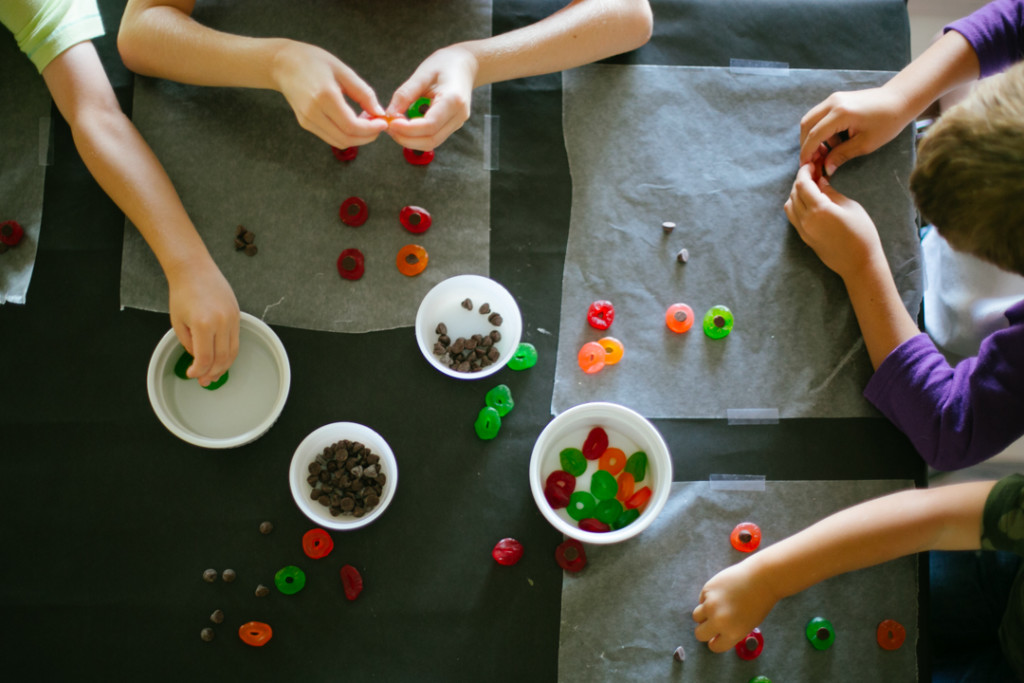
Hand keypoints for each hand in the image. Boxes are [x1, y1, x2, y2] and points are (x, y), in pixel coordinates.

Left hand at [167, 261, 239, 386]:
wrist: (194, 269)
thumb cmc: (183, 293)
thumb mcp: (178, 323)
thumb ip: (189, 344)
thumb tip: (199, 358)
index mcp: (203, 325)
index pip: (205, 358)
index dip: (198, 371)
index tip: (192, 374)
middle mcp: (221, 322)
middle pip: (222, 358)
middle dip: (212, 373)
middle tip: (205, 381)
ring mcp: (232, 318)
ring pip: (233, 351)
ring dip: (224, 365)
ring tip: (214, 373)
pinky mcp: (238, 314)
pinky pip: (236, 339)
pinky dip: (229, 352)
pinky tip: (221, 357)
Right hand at [270, 40, 387, 148]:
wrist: (283, 64)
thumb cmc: (314, 61)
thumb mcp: (343, 71)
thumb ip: (363, 93)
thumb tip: (379, 112)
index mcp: (324, 96)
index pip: (351, 125)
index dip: (371, 129)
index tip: (384, 123)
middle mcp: (313, 112)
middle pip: (346, 138)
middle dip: (367, 137)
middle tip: (378, 126)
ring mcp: (307, 120)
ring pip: (339, 141)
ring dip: (357, 138)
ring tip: (367, 124)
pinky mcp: (305, 123)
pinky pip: (330, 137)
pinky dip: (346, 135)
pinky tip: (354, 123)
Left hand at [385, 44, 477, 149]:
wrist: (465, 65)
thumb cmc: (446, 64)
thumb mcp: (422, 73)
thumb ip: (405, 94)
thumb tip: (389, 114)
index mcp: (453, 100)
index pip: (430, 125)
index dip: (408, 129)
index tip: (390, 123)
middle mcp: (458, 116)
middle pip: (431, 140)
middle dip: (406, 138)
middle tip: (389, 127)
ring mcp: (457, 123)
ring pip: (431, 142)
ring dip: (410, 140)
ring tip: (395, 126)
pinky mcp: (452, 126)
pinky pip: (433, 137)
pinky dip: (417, 136)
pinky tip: (406, 124)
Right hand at [692, 561, 778, 652]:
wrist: (761, 578)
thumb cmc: (759, 602)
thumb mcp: (748, 625)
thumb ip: (731, 630)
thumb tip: (716, 632)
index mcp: (732, 633)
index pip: (714, 647)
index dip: (715, 642)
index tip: (715, 637)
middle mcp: (718, 621)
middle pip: (699, 634)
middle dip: (705, 631)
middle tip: (711, 624)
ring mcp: (711, 605)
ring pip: (696, 616)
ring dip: (703, 615)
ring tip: (715, 607)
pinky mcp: (707, 590)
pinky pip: (702, 599)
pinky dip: (707, 599)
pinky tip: (721, 593)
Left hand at [784, 164, 884, 280]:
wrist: (859, 263)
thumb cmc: (861, 233)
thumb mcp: (849, 206)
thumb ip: (830, 193)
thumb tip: (819, 181)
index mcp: (819, 210)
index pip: (802, 185)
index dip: (804, 172)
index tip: (811, 164)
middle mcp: (806, 221)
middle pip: (794, 194)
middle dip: (800, 180)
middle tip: (812, 172)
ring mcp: (802, 231)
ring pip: (789, 206)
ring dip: (796, 193)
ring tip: (810, 186)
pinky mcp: (804, 238)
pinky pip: (793, 217)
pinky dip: (796, 205)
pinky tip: (809, 201)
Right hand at [799, 86, 912, 175]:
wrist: (900, 99)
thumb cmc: (888, 121)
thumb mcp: (866, 144)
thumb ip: (842, 155)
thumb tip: (827, 168)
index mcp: (840, 114)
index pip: (814, 135)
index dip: (807, 152)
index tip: (804, 166)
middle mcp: (833, 102)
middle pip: (806, 124)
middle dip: (806, 144)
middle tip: (812, 159)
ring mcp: (834, 98)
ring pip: (811, 118)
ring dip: (814, 136)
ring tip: (828, 151)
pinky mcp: (837, 98)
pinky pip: (820, 115)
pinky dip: (821, 128)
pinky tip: (835, 140)